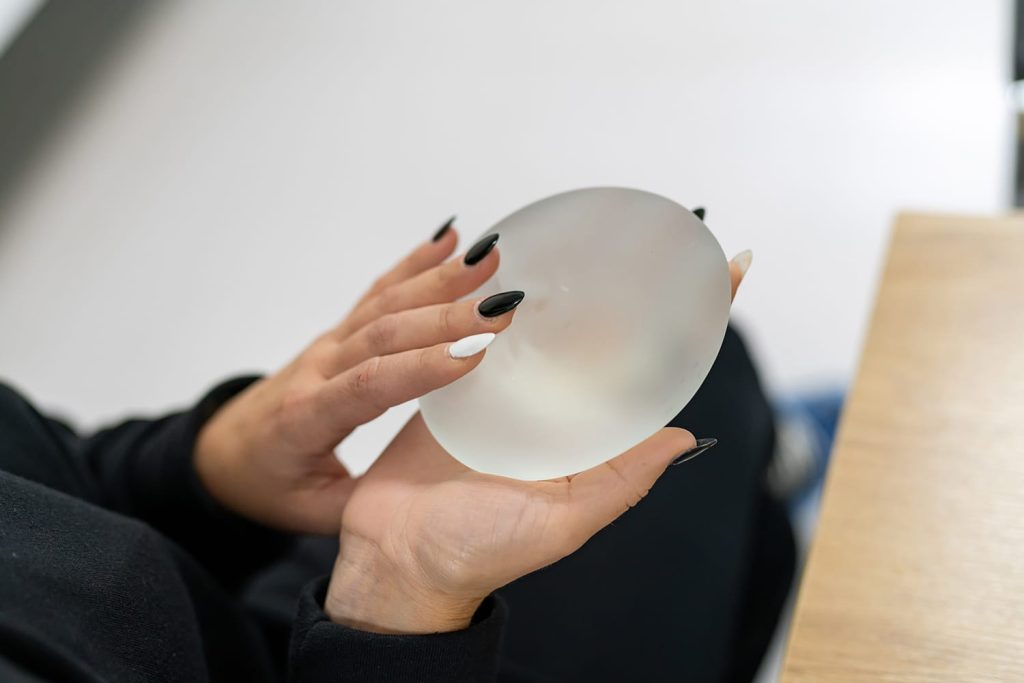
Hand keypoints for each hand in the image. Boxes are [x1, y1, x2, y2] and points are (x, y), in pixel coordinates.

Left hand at [194, 226, 518, 532]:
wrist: (225, 452)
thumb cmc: (270, 485)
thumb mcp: (314, 512)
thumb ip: (367, 504)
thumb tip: (434, 498)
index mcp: (307, 419)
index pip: (369, 384)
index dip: (422, 366)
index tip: (476, 351)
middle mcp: (318, 370)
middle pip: (383, 333)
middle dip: (446, 315)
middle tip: (502, 306)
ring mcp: (329, 345)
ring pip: (384, 304)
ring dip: (438, 279)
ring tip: (488, 257)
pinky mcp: (340, 333)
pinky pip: (378, 292)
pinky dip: (414, 262)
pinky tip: (448, 240)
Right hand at [325, 250, 752, 632]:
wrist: (396, 560)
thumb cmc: (479, 551)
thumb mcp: (561, 521)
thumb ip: (621, 481)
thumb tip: (687, 437)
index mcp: (583, 438)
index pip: (648, 372)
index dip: (689, 325)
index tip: (728, 271)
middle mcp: (548, 409)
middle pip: (596, 338)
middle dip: (627, 288)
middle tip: (659, 232)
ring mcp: (499, 392)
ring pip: (537, 327)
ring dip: (559, 282)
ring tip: (585, 229)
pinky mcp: (449, 383)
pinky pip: (472, 332)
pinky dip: (486, 300)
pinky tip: (502, 264)